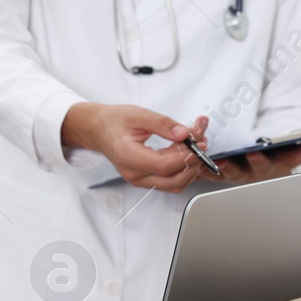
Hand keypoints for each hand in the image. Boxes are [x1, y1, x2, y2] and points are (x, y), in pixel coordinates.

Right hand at [63, 104, 210, 191]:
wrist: (99, 130)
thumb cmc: (114, 122)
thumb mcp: (139, 115)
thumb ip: (163, 124)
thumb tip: (184, 133)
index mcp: (128, 156)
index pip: (164, 165)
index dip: (185, 156)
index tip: (198, 143)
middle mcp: (134, 173)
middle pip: (172, 180)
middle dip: (193, 163)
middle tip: (202, 143)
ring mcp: (139, 179)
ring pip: (174, 185)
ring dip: (190, 168)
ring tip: (196, 145)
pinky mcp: (145, 179)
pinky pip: (169, 181)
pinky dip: (182, 169)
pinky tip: (187, 152)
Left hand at [204, 140, 300, 184]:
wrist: (267, 174)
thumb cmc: (276, 161)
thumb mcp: (290, 157)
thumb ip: (300, 150)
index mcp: (264, 169)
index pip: (262, 165)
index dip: (257, 160)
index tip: (253, 152)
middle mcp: (246, 174)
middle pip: (236, 172)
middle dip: (227, 167)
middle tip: (219, 160)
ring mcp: (230, 175)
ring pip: (216, 173)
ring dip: (206, 168)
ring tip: (197, 160)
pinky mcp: (216, 174)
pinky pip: (204, 173)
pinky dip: (196, 168)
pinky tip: (188, 161)